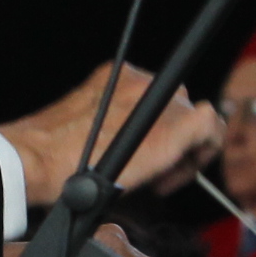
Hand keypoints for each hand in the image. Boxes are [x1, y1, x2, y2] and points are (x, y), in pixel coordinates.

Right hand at [0, 63, 222, 208]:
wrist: (44, 160)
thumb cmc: (59, 156)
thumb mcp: (92, 124)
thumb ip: (118, 121)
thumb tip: (133, 141)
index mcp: (122, 77)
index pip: (160, 99)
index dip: (158, 131)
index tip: (146, 157)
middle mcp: (145, 80)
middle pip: (180, 108)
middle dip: (174, 142)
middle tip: (152, 174)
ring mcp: (162, 99)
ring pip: (198, 120)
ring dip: (185, 152)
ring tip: (157, 179)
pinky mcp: (177, 123)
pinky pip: (211, 128)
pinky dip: (203, 151)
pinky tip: (172, 176)